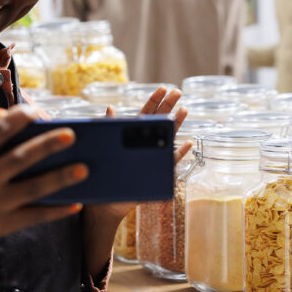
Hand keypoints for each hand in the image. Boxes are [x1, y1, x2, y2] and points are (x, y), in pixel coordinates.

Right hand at [0, 99, 86, 238]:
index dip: (15, 120)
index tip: (35, 111)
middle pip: (17, 161)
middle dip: (46, 147)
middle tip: (71, 135)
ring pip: (31, 190)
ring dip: (59, 179)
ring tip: (84, 169)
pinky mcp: (2, 226)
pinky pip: (34, 217)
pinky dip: (57, 211)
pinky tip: (78, 202)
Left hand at [89, 86, 191, 223]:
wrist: (106, 202)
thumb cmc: (104, 175)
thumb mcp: (104, 147)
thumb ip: (109, 128)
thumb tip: (110, 108)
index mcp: (132, 135)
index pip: (146, 113)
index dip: (154, 100)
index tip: (163, 88)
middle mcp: (145, 144)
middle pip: (159, 121)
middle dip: (169, 106)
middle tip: (178, 92)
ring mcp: (153, 157)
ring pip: (167, 137)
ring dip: (176, 124)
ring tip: (184, 110)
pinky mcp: (156, 172)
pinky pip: (170, 162)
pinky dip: (178, 153)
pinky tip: (186, 143)